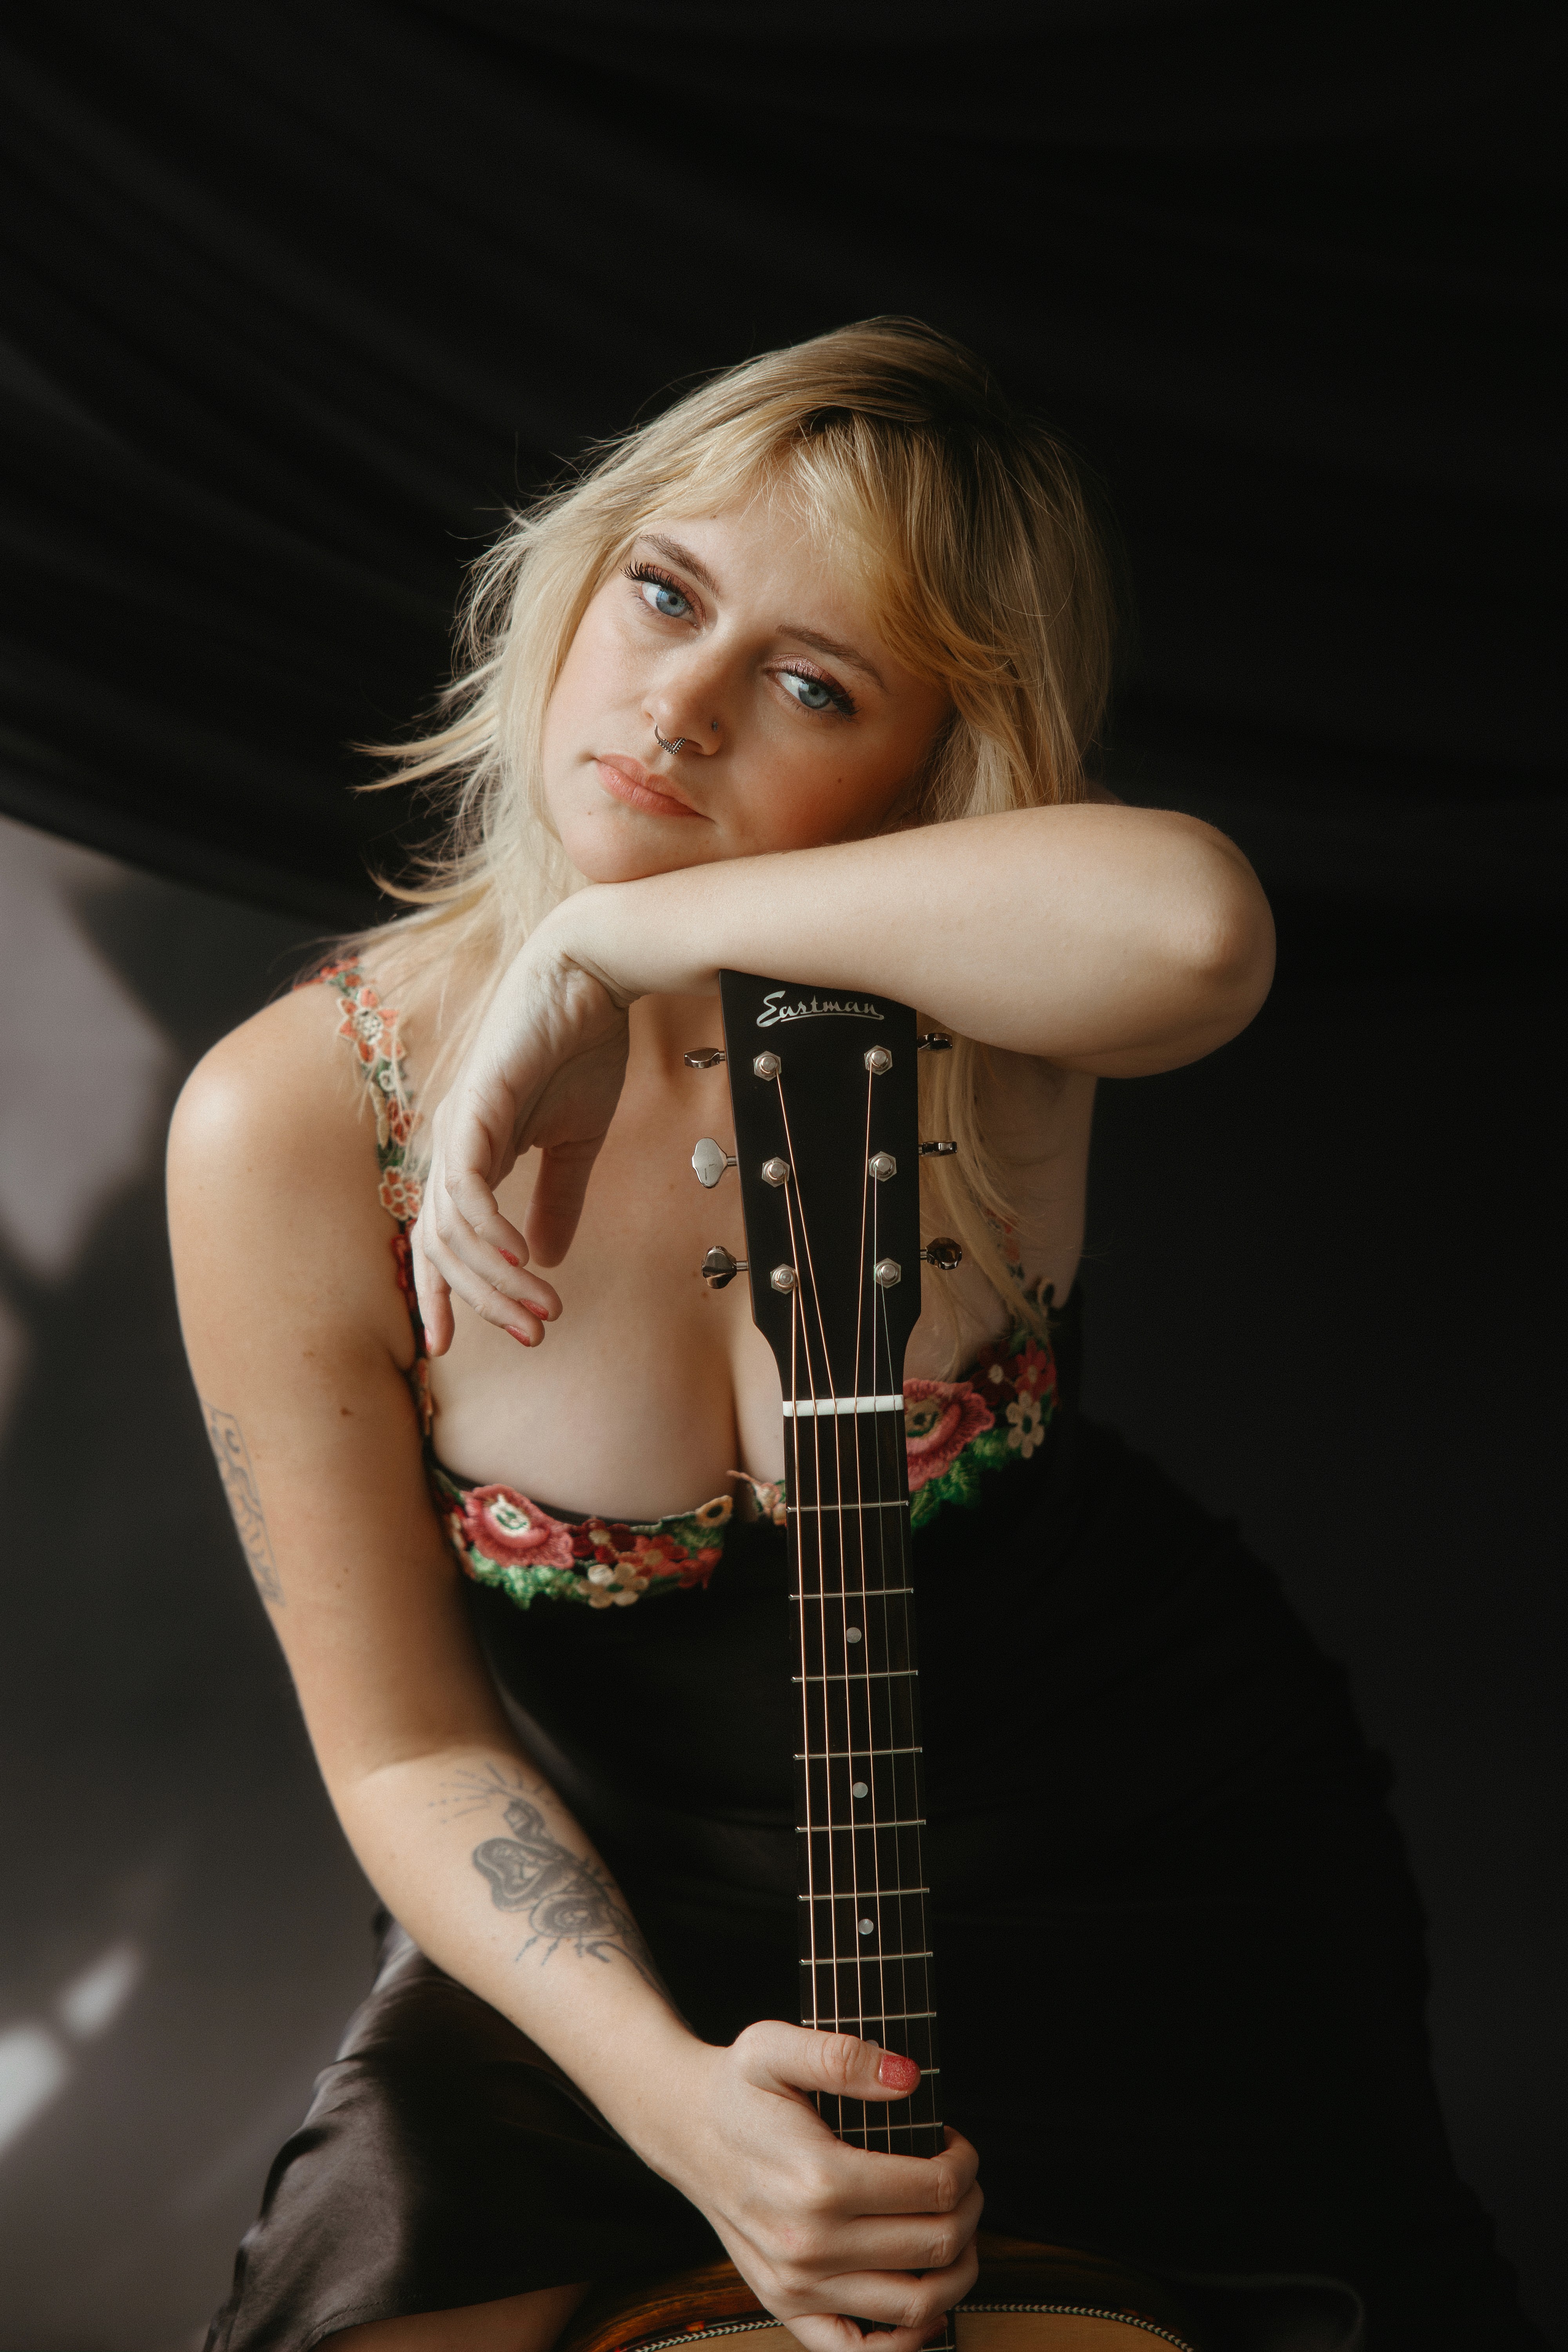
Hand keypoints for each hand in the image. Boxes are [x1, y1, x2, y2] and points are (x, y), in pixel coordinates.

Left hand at [410, 930, 634, 1354]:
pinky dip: (488, 1229)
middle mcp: (452, 1145)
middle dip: (480, 1301)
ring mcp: (458, 1126)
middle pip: (439, 1246)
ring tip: (542, 1308)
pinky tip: (520, 1258)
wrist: (592, 974)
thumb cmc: (581, 1046)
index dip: (440, 1294)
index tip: (450, 1346)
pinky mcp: (476, 1105)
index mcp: (472, 1154)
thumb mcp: (576, 1141)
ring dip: (496, 1278)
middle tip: (531, 1334)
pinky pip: (466, 1184)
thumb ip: (557, 1197)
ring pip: (453, 1227)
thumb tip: (547, 1257)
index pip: (438, 1239)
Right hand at [634, 2023, 981, 2351]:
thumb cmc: (736, 2089)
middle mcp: (809, 2243)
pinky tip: (925, 2303)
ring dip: (957, 2268)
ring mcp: (797, 2284)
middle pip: (936, 2244)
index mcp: (817, 2178)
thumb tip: (908, 2077)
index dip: (964, 2164)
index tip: (956, 2143)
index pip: (934, 2188)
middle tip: (962, 2180)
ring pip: (916, 2304)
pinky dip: (906, 2339)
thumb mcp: (776, 2048)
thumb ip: (842, 2056)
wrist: (683, 2129)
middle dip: (970, 2208)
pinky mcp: (785, 2305)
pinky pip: (858, 2351)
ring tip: (953, 2228)